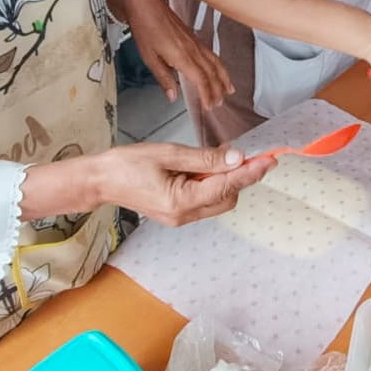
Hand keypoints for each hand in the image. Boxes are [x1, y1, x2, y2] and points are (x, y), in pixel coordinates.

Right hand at [98, 143, 273, 226]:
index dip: (250, 172)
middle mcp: (184, 215)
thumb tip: (235, 157)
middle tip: (236, 152)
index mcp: (181, 201)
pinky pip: (204, 200)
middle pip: (228, 198)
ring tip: (212, 157)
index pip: (227, 187)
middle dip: (237, 176)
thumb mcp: (168, 153)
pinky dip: (210, 183)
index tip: (270, 160)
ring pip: (218, 200)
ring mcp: (181, 218)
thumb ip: (204, 157)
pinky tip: (201, 167)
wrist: (100, 180)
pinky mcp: (177, 214)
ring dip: (223, 179)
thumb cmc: (128, 164)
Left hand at [109, 0, 232, 108]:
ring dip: (223, 77)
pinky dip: (219, 64)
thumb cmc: (145, 28)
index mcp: (182, 56)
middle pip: (211, 73)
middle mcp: (192, 49)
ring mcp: (195, 42)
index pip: (201, 80)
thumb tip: (172, 95)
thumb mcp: (149, 58)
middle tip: (220, 102)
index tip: (209, 105)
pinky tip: (219, 68)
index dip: (207, 94)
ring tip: (229, 89)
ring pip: (215, 62)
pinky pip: (211, 54)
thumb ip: (163, 78)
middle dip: (218, 89)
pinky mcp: (194, 37)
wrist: (145, 5)